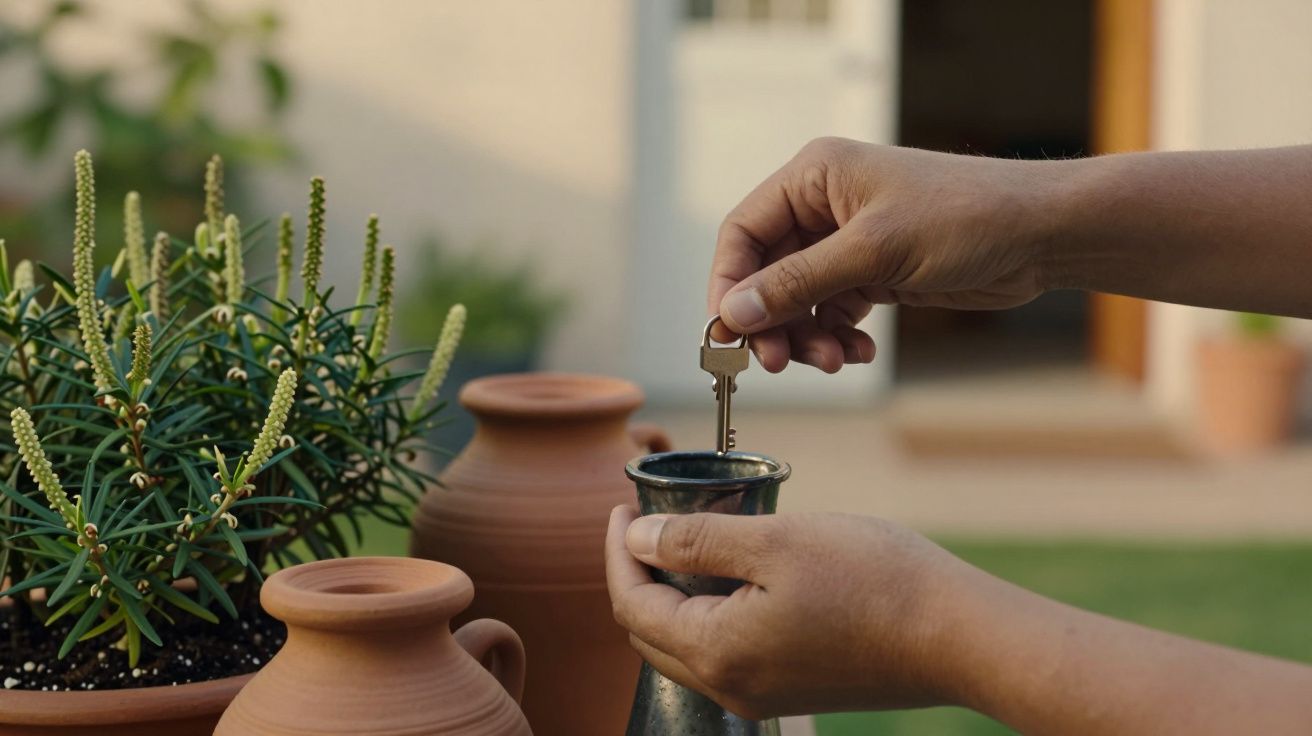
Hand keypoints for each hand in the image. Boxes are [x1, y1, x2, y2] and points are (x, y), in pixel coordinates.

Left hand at [605, 505, 975, 718]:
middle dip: (637, 576)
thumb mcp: (774, 542)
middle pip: (650, 631)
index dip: (619, 551)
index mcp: (716, 652)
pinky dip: (709, 614)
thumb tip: (639, 540)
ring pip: (686, 645)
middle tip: (647, 522)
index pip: (632, 603)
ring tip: (688, 540)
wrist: (957, 635)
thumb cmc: (872, 580)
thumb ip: (696, 541)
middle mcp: (730, 687)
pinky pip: (725, 654)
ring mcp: (761, 695)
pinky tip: (732, 575)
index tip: (623, 507)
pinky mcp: (791, 689)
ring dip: (673, 596)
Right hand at [709, 137, 1059, 371]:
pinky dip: (838, 337)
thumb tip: (732, 315)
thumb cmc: (964, 217)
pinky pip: (832, 312)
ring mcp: (847, 241)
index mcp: (814, 176)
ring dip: (807, 337)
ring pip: (797, 299)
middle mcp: (823, 205)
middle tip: (777, 364)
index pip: (743, 232)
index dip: (728, 285)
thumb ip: (797, 283)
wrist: (1039, 234)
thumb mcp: (872, 251)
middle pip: (766, 273)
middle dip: (772, 321)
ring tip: (835, 361)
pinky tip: (860, 351)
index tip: (728, 335)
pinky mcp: (872, 272)